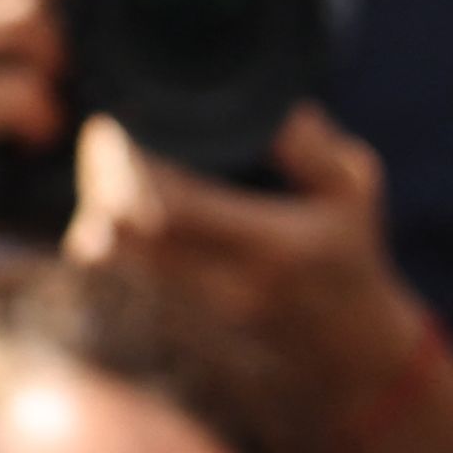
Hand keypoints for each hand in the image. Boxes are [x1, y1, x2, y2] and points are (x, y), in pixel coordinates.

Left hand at [71, 104, 452, 452]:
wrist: (349, 346)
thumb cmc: (348, 254)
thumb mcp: (355, 190)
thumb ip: (315, 147)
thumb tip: (272, 106)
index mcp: (271, 249)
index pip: (171, 207)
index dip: (126, 163)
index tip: (119, 125)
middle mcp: (228, 287)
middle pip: (127, 232)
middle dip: (100, 180)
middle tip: (104, 142)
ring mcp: (200, 312)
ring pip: (114, 258)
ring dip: (97, 209)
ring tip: (105, 172)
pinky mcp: (178, 323)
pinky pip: (119, 277)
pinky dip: (106, 240)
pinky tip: (113, 210)